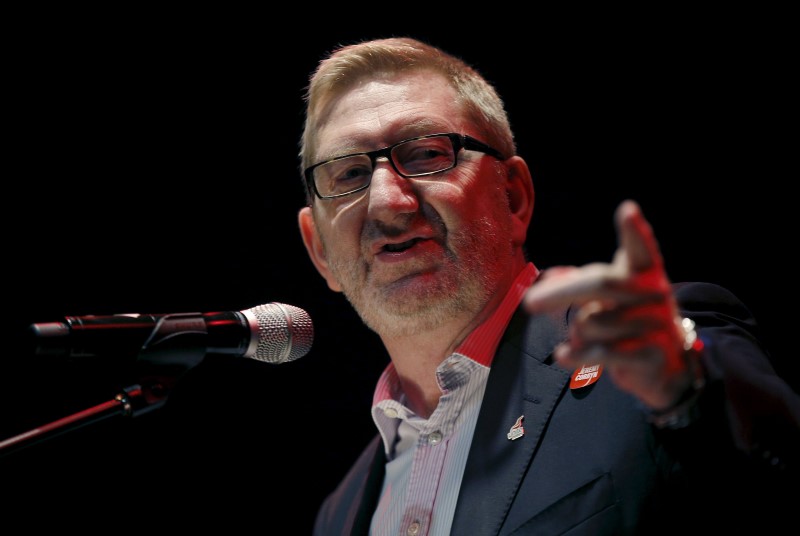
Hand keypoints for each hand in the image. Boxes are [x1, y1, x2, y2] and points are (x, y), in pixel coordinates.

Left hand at [523, 200, 694, 409]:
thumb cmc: (627, 320)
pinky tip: (564, 354)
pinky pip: (598, 352)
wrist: (665, 365)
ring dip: (576, 332)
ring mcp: (655, 323)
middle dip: (560, 293)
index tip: (628, 209)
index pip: (641, 249)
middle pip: (601, 283)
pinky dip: (574, 354)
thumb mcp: (608, 296)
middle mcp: (654, 292)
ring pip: (591, 322)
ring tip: (586, 337)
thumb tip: (548, 277)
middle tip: (530, 303)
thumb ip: (578, 282)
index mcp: (644, 272)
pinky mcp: (649, 353)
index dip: (635, 231)